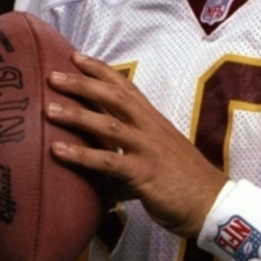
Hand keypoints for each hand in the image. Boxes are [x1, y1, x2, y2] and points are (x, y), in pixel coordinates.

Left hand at [46, 53, 226, 238]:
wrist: (212, 204)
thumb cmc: (187, 183)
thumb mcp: (160, 157)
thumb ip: (132, 155)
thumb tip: (106, 166)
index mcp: (155, 122)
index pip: (127, 87)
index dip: (102, 70)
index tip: (77, 57)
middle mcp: (151, 129)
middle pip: (115, 97)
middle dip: (83, 83)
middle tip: (53, 75)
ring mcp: (148, 149)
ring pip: (108, 124)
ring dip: (77, 115)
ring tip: (49, 109)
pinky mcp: (144, 173)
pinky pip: (108, 161)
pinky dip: (81, 155)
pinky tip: (58, 151)